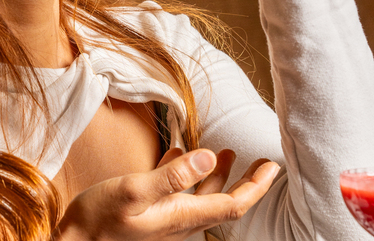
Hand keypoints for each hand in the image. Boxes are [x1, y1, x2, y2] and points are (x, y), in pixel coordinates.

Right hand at [55, 148, 278, 240]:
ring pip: (201, 196)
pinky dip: (185, 174)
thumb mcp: (135, 190)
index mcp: (183, 216)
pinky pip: (178, 194)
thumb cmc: (100, 218)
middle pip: (222, 201)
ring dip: (215, 174)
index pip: (233, 203)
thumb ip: (173, 174)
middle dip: (243, 179)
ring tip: (225, 152)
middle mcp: (180, 222)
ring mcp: (167, 221)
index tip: (273, 166)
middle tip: (259, 160)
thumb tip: (209, 156)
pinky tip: (179, 156)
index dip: (256, 186)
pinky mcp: (152, 218)